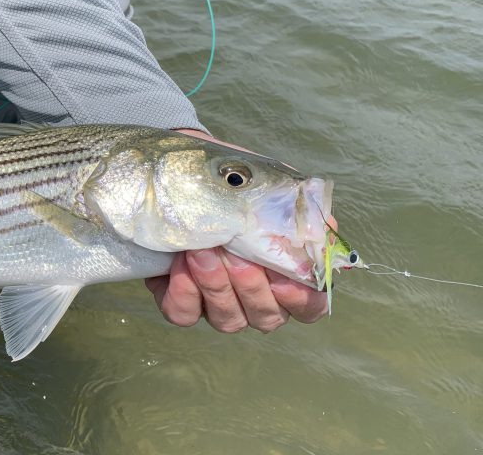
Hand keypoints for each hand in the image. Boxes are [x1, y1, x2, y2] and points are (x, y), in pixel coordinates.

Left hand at [142, 129, 328, 332]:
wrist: (180, 187)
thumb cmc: (230, 193)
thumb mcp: (265, 190)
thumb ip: (296, 207)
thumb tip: (325, 224)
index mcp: (286, 278)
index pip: (310, 307)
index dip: (300, 300)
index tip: (284, 278)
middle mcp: (256, 301)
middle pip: (266, 316)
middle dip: (250, 286)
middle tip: (234, 254)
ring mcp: (219, 308)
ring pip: (228, 320)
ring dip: (215, 285)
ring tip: (202, 251)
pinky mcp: (183, 305)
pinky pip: (185, 315)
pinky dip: (184, 292)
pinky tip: (181, 264)